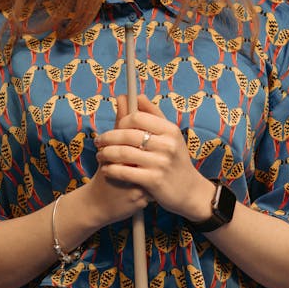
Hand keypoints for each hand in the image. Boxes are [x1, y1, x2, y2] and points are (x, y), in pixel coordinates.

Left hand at [94, 94, 214, 220]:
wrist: (190, 191)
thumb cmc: (175, 160)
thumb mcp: (170, 136)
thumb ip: (154, 115)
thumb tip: (137, 96)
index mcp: (170, 130)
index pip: (137, 117)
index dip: (121, 121)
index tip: (114, 127)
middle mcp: (167, 144)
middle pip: (126, 134)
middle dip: (107, 138)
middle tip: (98, 142)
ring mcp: (160, 163)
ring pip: (122, 153)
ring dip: (105, 154)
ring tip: (100, 156)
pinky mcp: (153, 180)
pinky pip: (124, 171)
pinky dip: (111, 170)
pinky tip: (107, 170)